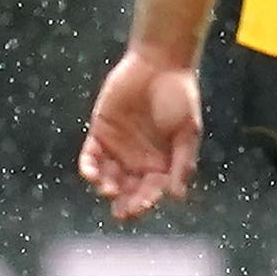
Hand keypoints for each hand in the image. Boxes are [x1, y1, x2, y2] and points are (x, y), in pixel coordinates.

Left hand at [80, 51, 202, 220]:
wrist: (160, 64)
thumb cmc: (180, 96)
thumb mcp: (187, 131)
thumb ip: (182, 162)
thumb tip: (178, 196)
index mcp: (162, 162)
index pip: (152, 190)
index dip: (146, 201)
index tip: (141, 206)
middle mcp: (139, 159)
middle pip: (129, 189)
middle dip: (125, 203)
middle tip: (121, 211)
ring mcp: (118, 147)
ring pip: (108, 177)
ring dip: (106, 187)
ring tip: (108, 189)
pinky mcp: (100, 133)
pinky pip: (91, 156)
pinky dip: (89, 167)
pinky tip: (91, 174)